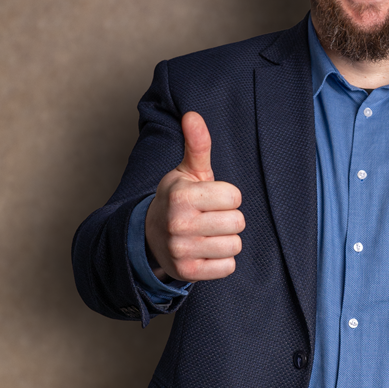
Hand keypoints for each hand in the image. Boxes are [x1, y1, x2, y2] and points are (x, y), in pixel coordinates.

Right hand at [145, 111, 243, 281]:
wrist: (151, 235)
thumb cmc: (179, 198)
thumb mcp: (188, 171)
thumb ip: (197, 144)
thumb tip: (192, 115)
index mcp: (181, 196)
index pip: (235, 198)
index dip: (227, 196)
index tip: (211, 198)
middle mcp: (179, 224)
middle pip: (238, 222)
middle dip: (228, 218)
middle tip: (209, 217)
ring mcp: (181, 251)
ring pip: (234, 245)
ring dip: (226, 240)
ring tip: (207, 233)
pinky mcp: (187, 273)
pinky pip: (228, 267)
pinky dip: (222, 261)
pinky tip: (206, 250)